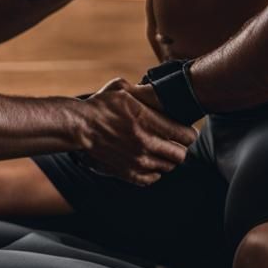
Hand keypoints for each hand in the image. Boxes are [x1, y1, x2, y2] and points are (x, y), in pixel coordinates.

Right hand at [77, 77, 196, 185]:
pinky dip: (154, 171)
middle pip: (180, 155)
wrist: (79, 127)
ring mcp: (137, 161)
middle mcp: (146, 144)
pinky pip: (152, 178)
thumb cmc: (100, 105)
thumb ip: (143, 90)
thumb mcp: (122, 88)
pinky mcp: (128, 173)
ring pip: (168, 167)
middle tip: (174, 141)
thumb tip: (156, 90)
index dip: (188, 132)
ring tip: (160, 150)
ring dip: (167, 159)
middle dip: (180, 147)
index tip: (184, 129)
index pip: (185, 136)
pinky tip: (148, 160)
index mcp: (147, 121)